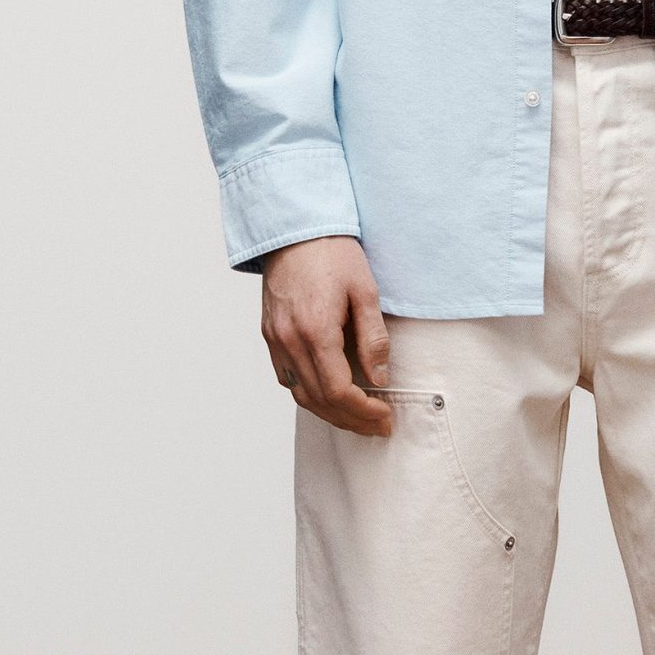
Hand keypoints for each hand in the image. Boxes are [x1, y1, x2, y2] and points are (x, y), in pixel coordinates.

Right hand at [259, 236, 392, 435]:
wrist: (295, 228)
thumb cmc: (333, 253)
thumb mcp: (365, 291)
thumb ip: (373, 338)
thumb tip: (380, 378)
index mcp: (315, 331)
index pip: (339, 391)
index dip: (364, 411)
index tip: (385, 416)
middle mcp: (289, 341)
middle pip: (319, 400)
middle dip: (351, 419)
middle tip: (378, 426)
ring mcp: (275, 339)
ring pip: (300, 394)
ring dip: (330, 413)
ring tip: (358, 418)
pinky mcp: (269, 334)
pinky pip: (285, 377)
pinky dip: (308, 394)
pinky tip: (329, 396)